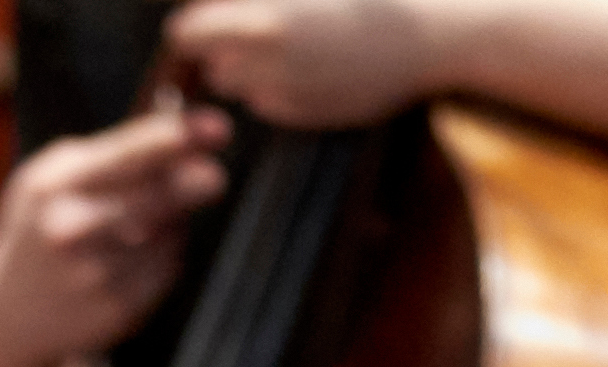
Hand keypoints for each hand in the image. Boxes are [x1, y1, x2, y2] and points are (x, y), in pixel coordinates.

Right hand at [0, 104, 237, 366]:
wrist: (9, 314)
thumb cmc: (42, 226)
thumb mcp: (54, 178)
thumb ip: (111, 154)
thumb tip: (184, 137)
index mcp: (53, 187)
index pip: (125, 156)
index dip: (175, 139)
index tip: (217, 128)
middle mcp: (70, 231)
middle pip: (151, 199)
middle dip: (190, 184)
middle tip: (215, 178)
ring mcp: (93, 275)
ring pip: (165, 236)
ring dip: (174, 222)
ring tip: (145, 220)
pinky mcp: (117, 310)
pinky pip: (165, 271)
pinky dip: (166, 256)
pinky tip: (139, 254)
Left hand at [159, 0, 447, 129]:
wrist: (423, 38)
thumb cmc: (366, 1)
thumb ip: (249, 2)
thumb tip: (203, 11)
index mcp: (263, 23)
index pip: (185, 32)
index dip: (195, 23)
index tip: (211, 16)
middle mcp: (265, 63)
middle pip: (210, 61)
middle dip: (224, 48)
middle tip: (263, 28)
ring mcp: (282, 93)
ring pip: (237, 84)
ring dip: (249, 69)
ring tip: (293, 44)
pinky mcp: (300, 115)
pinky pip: (268, 102)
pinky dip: (278, 87)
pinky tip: (315, 66)